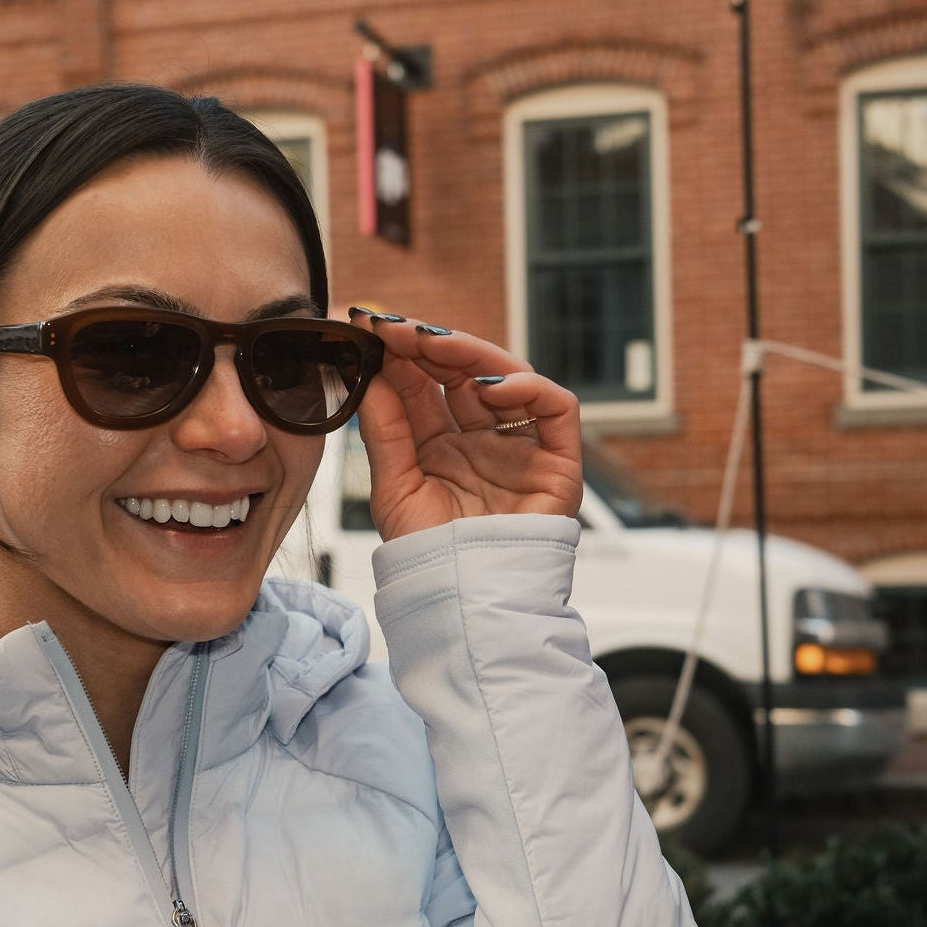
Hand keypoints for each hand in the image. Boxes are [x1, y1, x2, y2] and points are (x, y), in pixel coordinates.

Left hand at [351, 312, 582, 540]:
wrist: (466, 600)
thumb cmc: (430, 557)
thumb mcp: (394, 488)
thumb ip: (385, 432)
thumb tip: (371, 375)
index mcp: (440, 447)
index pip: (424, 386)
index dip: (400, 354)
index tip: (369, 326)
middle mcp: (481, 441)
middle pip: (462, 375)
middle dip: (430, 346)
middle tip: (397, 326)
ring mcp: (519, 448)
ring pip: (507, 380)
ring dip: (470, 355)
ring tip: (433, 346)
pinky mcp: (557, 462)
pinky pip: (555, 409)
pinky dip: (528, 388)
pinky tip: (489, 386)